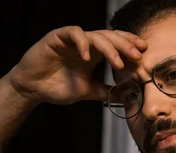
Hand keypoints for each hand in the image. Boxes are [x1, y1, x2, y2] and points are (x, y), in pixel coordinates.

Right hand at [8, 26, 146, 104]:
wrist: (32, 89)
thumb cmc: (56, 88)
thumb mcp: (85, 91)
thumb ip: (104, 91)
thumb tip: (125, 96)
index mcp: (93, 53)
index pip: (116, 44)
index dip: (129, 46)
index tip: (143, 54)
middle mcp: (85, 44)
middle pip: (110, 37)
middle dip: (125, 45)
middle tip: (137, 55)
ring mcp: (72, 39)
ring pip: (96, 35)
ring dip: (109, 47)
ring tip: (117, 61)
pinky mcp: (58, 37)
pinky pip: (74, 33)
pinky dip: (82, 43)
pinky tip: (88, 56)